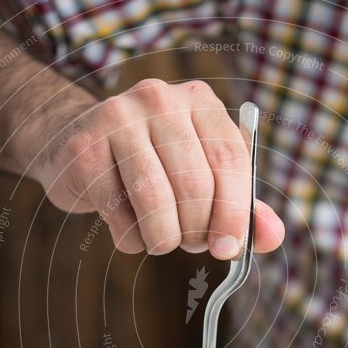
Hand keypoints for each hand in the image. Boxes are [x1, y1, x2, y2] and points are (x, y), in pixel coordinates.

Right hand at [38, 78, 284, 257]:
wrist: (75, 144)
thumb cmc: (152, 164)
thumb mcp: (202, 174)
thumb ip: (240, 205)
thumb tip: (272, 237)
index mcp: (198, 102)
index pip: (230, 159)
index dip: (235, 212)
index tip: (231, 248)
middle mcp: (159, 100)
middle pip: (194, 185)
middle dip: (197, 231)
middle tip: (192, 243)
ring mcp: (117, 120)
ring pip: (155, 202)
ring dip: (164, 239)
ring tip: (162, 241)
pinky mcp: (85, 151)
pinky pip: (119, 216)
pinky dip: (131, 239)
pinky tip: (129, 228)